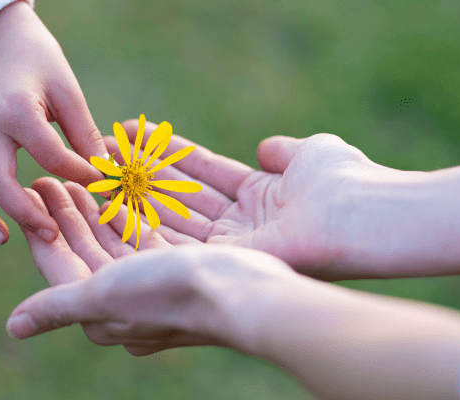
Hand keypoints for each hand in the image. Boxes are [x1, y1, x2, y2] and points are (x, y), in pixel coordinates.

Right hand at [0, 1, 105, 244]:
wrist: (1, 41)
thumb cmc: (40, 63)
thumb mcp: (69, 90)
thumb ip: (84, 134)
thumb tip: (104, 175)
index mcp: (17, 109)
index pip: (51, 157)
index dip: (80, 175)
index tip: (100, 185)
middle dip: (25, 213)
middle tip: (51, 234)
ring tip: (3, 237)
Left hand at [13, 178, 292, 355]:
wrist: (244, 296)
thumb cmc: (168, 295)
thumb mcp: (102, 295)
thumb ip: (58, 306)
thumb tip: (13, 327)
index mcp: (101, 313)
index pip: (61, 261)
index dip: (44, 224)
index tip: (34, 185)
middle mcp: (126, 302)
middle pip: (88, 247)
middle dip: (70, 210)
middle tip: (56, 170)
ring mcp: (155, 282)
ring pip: (117, 236)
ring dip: (100, 204)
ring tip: (85, 170)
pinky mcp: (181, 264)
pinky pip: (148, 230)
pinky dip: (134, 206)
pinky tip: (124, 182)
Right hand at [107, 120, 421, 279]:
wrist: (361, 217)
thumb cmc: (344, 181)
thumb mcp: (310, 153)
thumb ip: (282, 152)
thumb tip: (264, 147)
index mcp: (261, 198)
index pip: (204, 172)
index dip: (169, 153)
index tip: (133, 132)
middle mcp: (241, 225)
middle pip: (181, 195)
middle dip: (142, 173)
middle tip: (101, 151)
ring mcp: (231, 245)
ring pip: (172, 216)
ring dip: (135, 193)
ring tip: (97, 167)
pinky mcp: (225, 261)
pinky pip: (175, 240)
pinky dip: (143, 221)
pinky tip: (112, 198)